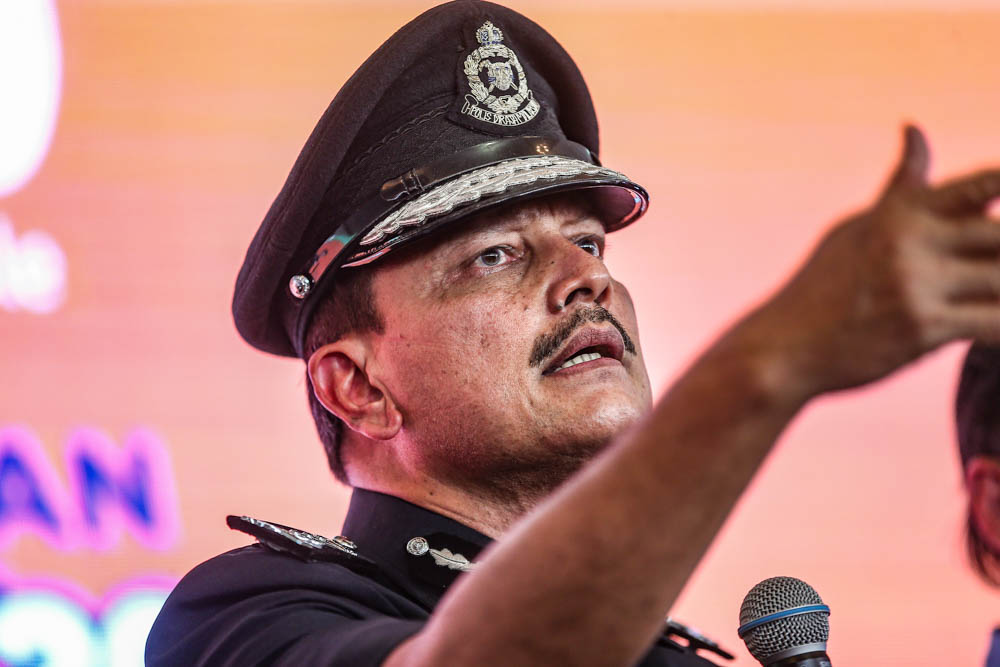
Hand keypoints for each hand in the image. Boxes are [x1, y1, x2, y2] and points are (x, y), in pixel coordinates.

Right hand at [752, 126, 999, 398]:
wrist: (785, 348)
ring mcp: (915, 285)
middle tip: (991, 264)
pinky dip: (999, 330)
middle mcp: (907, 241)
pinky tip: (992, 332)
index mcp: (897, 212)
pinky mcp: (922, 329)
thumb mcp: (858, 227)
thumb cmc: (823, 285)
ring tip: (989, 295)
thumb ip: (903, 188)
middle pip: (999, 234)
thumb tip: (915, 127)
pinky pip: (991, 325)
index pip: (979, 185)